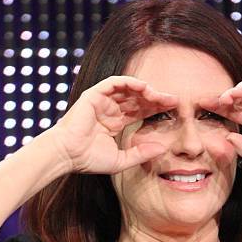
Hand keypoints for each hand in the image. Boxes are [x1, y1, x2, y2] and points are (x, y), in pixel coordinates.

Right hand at [49, 76, 178, 173]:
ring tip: (159, 95)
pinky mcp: (94, 95)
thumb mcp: (122, 160)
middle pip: (138, 99)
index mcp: (116, 122)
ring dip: (145, 90)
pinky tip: (143, 86)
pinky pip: (114, 82)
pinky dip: (129, 82)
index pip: (141, 110)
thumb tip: (162, 148)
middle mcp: (111, 110)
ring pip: (128, 89)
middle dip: (156, 98)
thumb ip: (141, 153)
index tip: (174, 109)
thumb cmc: (89, 159)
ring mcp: (102, 101)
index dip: (157, 108)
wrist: (67, 155)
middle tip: (173, 100)